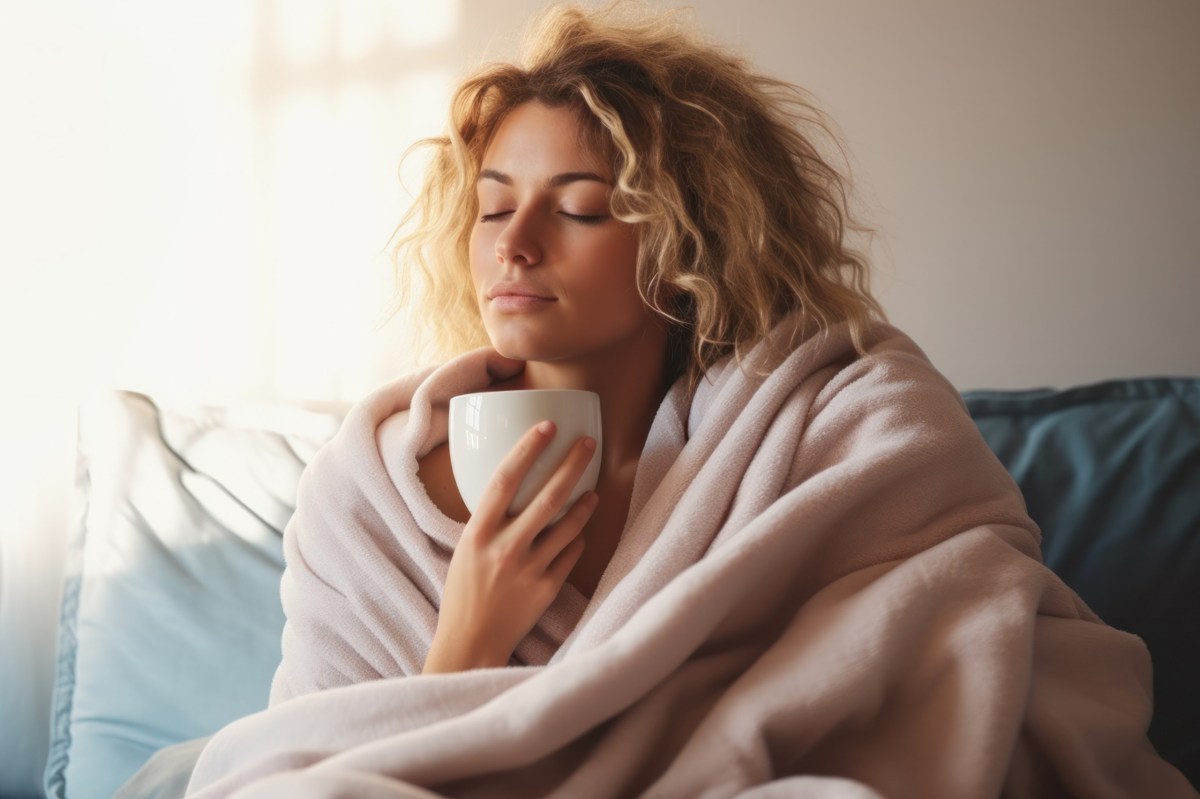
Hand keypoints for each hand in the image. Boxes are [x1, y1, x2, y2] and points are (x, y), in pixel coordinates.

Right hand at [423, 420, 598, 672]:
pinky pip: (570, 554)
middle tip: (589, 443)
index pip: (504, 480)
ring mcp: (529, 570)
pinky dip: (576, 539)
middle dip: (572, 465)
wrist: (470, 643)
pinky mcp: (547, 590)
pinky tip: (578, 531)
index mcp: (478, 534)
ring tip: (593, 490)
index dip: (527, 450)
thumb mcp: (465, 549)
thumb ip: (488, 521)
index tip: (547, 426)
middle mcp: (504, 549)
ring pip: (568, 525)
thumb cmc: (463, 593)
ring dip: (585, 503)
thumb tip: (513, 487)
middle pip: (548, 497)